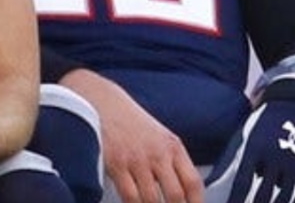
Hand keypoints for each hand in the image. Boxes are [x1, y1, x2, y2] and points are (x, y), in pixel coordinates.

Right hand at [63, 69, 203, 202]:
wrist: (101, 100)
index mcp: (173, 146)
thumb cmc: (128, 121)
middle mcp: (158, 153)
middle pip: (175, 196)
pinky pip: (130, 196)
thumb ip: (171, 162)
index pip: (193, 182)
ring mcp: (137, 159)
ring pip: (152, 200)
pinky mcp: (116, 164)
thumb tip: (180, 194)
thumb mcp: (158, 136)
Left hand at [208, 100, 294, 202]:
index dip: (236, 201)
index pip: (243, 184)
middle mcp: (275, 156)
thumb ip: (227, 164)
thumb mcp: (243, 139)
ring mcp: (294, 163)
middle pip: (263, 196)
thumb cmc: (262, 127)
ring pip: (283, 198)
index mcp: (254, 148)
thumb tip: (206, 185)